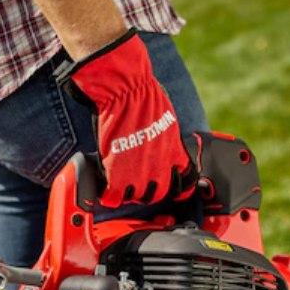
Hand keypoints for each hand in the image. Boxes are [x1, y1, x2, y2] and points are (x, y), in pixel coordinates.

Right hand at [59, 30, 196, 207]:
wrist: (126, 92)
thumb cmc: (146, 99)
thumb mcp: (168, 124)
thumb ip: (167, 143)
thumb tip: (163, 149)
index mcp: (175, 156)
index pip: (184, 186)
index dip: (175, 188)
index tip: (168, 186)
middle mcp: (160, 169)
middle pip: (156, 195)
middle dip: (146, 191)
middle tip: (134, 181)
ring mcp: (139, 175)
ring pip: (134, 197)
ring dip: (126, 192)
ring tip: (118, 182)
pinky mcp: (117, 176)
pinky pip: (112, 196)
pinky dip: (108, 195)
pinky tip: (105, 188)